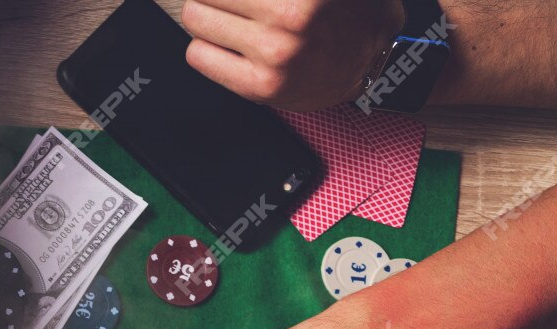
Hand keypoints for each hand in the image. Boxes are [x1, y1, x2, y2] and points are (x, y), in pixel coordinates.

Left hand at [182, 0, 403, 109]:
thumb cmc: (345, 8)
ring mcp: (275, 51)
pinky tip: (219, 44)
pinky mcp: (261, 85)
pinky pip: (198, 55)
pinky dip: (203, 47)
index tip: (239, 0)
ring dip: (204, 15)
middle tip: (222, 1)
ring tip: (221, 17)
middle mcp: (290, 15)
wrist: (367, 62)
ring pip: (196, 18)